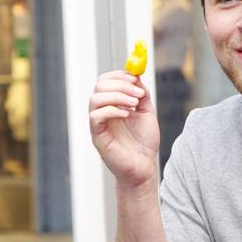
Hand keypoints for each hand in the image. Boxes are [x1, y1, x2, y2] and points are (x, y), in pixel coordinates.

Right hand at [89, 70, 160, 187]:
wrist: (145, 166)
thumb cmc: (144, 141)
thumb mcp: (146, 111)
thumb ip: (141, 94)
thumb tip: (137, 75)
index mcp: (112, 104)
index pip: (106, 81)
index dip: (119, 75)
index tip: (135, 78)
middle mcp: (102, 111)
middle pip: (99, 86)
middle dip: (120, 85)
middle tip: (138, 93)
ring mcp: (98, 124)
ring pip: (95, 99)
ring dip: (117, 96)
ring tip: (134, 105)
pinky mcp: (97, 136)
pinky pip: (95, 117)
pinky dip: (112, 111)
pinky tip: (127, 115)